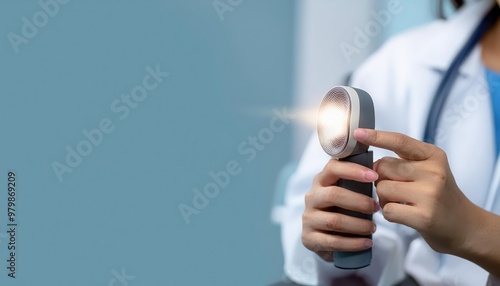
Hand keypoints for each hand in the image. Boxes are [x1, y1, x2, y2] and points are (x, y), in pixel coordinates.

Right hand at [301, 157, 378, 261]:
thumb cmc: (338, 210)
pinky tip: (367, 242)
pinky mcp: (309, 238)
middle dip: (359, 202)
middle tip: (376, 208)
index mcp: (320, 181)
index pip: (332, 168)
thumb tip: (381, 178)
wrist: (321, 238)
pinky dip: (353, 243)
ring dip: (359, 225)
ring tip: (373, 228)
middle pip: (333, 195)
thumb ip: (355, 185)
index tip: (374, 176)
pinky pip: (333, 241)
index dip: (353, 170)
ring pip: (334, 221)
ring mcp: (308, 218)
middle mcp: (311, 197)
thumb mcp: (344, 193)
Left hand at [353, 128, 477, 254]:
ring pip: (382, 188)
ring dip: (383, 198)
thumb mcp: (429, 169)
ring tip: (401, 202)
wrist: (464, 226)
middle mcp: (434, 172)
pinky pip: (387, 209)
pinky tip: (404, 214)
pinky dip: (389, 213)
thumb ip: (403, 162)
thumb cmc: (437, 196)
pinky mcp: (424, 216)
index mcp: (433, 156)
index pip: (400, 141)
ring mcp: (430, 194)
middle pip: (383, 167)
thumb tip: (369, 162)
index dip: (377, 136)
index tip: (358, 133)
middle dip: (381, 179)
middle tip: (397, 189)